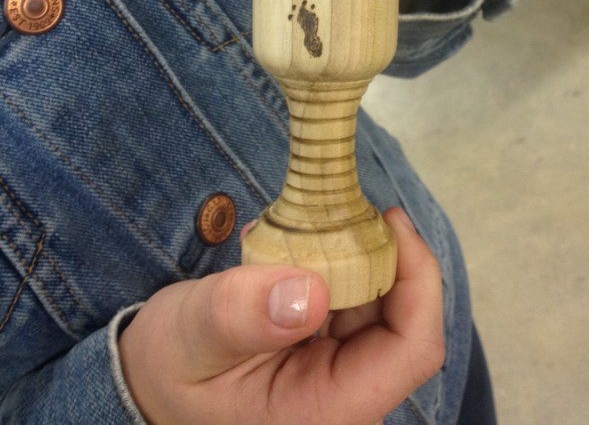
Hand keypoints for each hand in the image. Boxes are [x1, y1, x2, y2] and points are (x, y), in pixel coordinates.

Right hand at [118, 209, 443, 424]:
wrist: (147, 384)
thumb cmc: (166, 369)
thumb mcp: (190, 337)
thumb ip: (241, 316)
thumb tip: (312, 290)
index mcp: (325, 411)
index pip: (412, 349)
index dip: (419, 280)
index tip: (391, 220)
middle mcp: (342, 398)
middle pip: (404, 320)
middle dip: (384, 256)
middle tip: (347, 205)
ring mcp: (336, 377)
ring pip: (380, 306)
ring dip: (357, 257)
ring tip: (311, 219)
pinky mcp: (324, 355)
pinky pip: (351, 303)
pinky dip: (334, 265)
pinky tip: (295, 243)